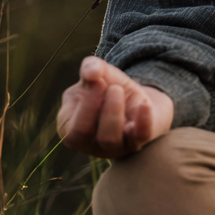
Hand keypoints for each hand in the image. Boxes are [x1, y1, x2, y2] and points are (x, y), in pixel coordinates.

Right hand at [58, 56, 173, 158]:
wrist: (138, 100)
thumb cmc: (110, 89)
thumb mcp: (100, 75)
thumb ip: (92, 68)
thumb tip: (91, 69)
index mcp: (70, 129)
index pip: (72, 128)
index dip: (84, 104)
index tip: (96, 80)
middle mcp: (90, 143)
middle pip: (85, 134)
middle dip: (92, 108)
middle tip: (110, 86)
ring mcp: (115, 147)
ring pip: (110, 139)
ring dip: (113, 112)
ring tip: (118, 88)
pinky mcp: (139, 141)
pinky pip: (140, 136)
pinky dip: (143, 121)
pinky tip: (144, 104)